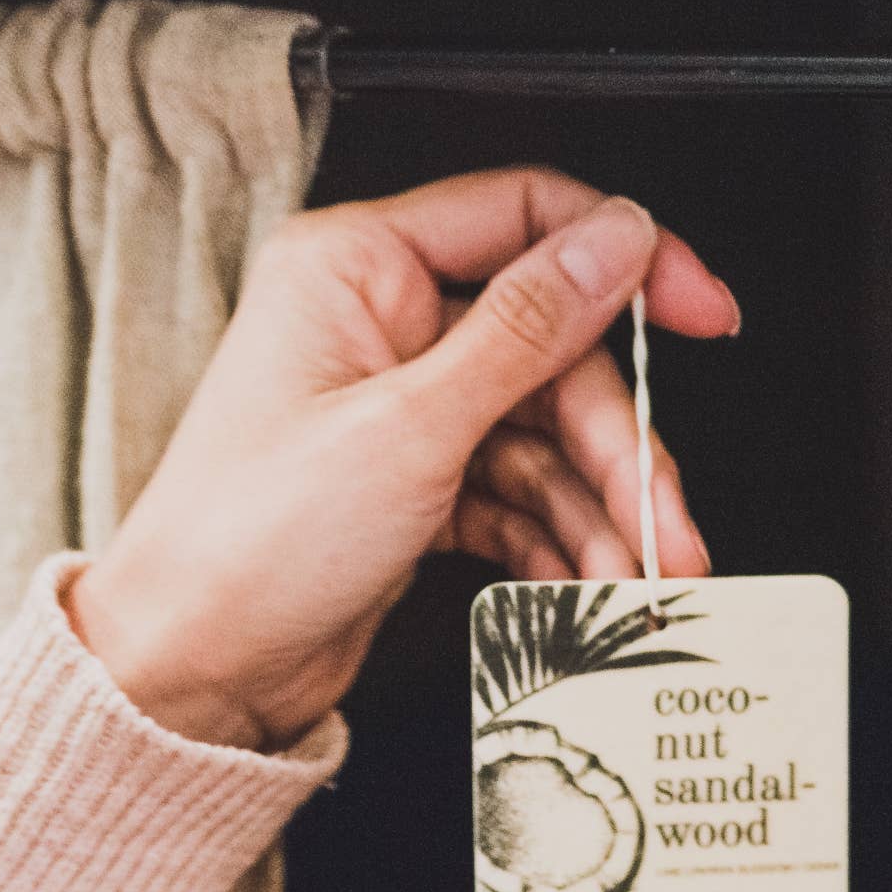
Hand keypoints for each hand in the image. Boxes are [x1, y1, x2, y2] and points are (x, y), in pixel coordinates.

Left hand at [67, 168, 741, 750]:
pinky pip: (522, 491)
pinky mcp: (418, 480)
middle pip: (558, 354)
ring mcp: (403, 406)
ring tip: (626, 581)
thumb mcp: (410, 425)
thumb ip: (528, 327)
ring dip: (601, 512)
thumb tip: (613, 239)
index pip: (526, 220)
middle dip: (620, 448)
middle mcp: (383, 324)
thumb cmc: (248, 543)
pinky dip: (557, 540)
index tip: (701, 312)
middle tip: (659, 523)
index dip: (628, 261)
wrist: (190, 671)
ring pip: (550, 435)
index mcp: (360, 268)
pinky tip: (575, 584)